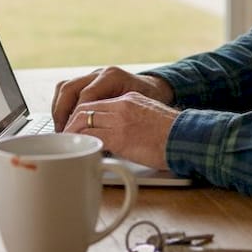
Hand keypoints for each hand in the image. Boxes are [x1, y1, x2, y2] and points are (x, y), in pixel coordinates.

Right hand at [51, 65, 174, 128]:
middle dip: (62, 112)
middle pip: (69, 88)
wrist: (156, 89)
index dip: (76, 117)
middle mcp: (100, 73)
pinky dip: (62, 105)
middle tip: (62, 133)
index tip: (72, 134)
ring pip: (65, 87)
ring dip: (59, 108)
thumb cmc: (151, 102)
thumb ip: (119, 122)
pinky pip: (68, 90)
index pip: (86, 96)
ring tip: (61, 128)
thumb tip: (99, 141)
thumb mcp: (139, 111)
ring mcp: (92, 76)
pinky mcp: (88, 82)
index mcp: (112, 77)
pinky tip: (65, 121)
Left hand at [62, 91, 178, 169]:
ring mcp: (119, 120)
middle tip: (65, 138)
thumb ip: (131, 121)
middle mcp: (121, 105)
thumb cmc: (173, 134)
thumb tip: (118, 137)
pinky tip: (81, 153)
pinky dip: (83, 145)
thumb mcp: (149, 117)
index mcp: (129, 99)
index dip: (80, 115)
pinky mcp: (120, 137)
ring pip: (83, 121)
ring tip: (70, 146)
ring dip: (73, 134)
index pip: (95, 102)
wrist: (186, 137)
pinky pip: (92, 137)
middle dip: (71, 124)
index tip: (75, 127)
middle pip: (84, 109)